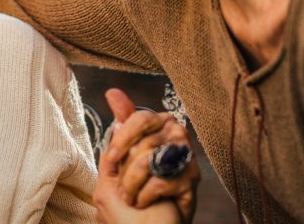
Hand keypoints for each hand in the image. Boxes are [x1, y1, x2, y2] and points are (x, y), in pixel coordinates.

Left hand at [99, 89, 198, 221]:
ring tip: (130, 196)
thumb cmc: (136, 186)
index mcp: (159, 124)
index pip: (141, 118)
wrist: (150, 221)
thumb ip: (121, 125)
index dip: (123, 138)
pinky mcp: (192, 179)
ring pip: (151, 161)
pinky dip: (145, 196)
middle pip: (144, 142)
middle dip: (125, 171)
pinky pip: (161, 181)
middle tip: (121, 188)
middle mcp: (176, 134)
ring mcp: (187, 156)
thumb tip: (113, 93)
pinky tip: (144, 202)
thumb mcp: (120, 156)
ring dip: (132, 185)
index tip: (111, 157)